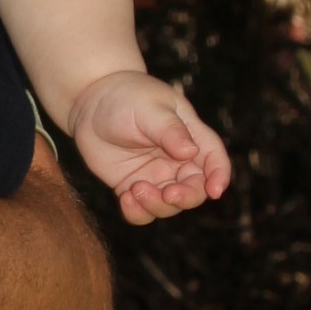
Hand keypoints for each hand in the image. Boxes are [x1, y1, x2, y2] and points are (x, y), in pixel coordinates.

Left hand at [68, 71, 231, 224]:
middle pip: (195, 189)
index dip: (219, 176)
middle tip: (168, 194)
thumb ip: (170, 130)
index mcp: (191, 136)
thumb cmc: (127, 96)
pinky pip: (142, 210)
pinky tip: (125, 198)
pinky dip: (137, 212)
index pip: (214, 159)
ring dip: (157, 205)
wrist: (91, 102)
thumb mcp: (150, 108)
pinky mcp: (133, 186)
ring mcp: (156, 176)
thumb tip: (191, 151)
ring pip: (169, 205)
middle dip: (186, 197)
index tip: (214, 191)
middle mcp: (178, 160)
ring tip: (135, 190)